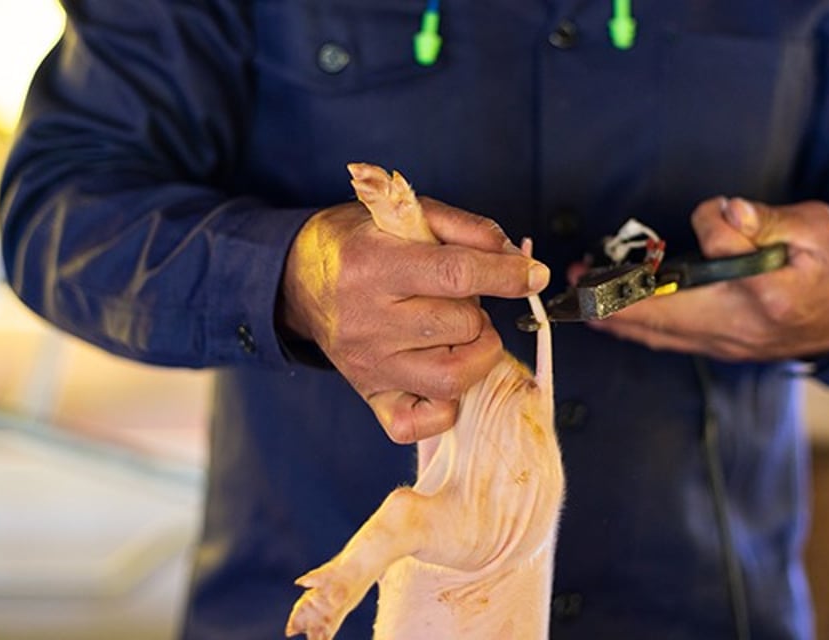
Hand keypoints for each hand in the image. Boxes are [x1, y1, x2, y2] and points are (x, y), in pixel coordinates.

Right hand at [281, 199, 549, 442]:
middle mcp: (368, 320)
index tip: (533, 275)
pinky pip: (421, 423)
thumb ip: (468, 230)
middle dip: (478, 310)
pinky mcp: (370, 397)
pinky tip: (443, 373)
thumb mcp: (407, 216)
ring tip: (458, 334)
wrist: (294, 280)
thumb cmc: (360, 243)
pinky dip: (446, 406)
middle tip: (458, 299)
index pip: (456, 275)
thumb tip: (519, 260)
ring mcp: (369, 365)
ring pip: (452, 378)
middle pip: (461, 326)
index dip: (507, 275)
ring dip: (474, 355)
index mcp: (374, 264)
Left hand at [582, 197, 828, 359]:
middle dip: (617, 296)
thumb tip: (727, 213)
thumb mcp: (818, 227)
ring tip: (579, 297)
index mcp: (774, 294)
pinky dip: (636, 328)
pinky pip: (670, 341)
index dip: (717, 224)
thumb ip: (768, 220)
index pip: (725, 254)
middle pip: (669, 314)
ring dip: (616, 315)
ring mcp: (730, 344)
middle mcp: (745, 327)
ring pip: (662, 333)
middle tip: (576, 279)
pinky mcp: (722, 348)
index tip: (726, 213)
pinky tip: (608, 318)